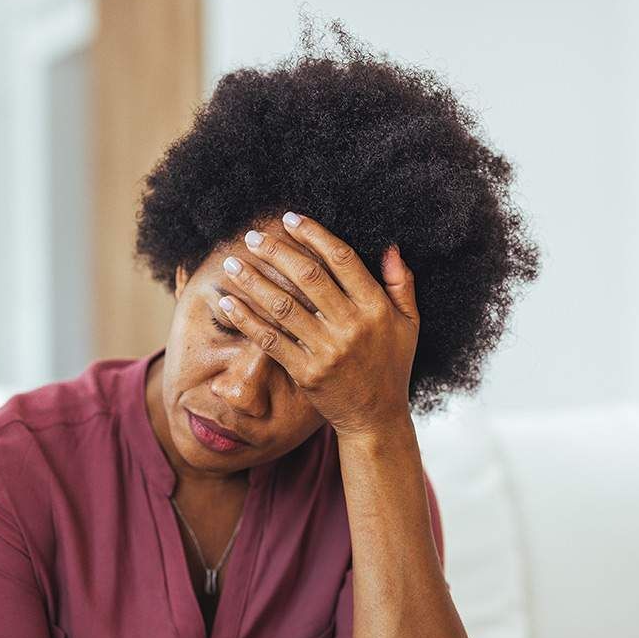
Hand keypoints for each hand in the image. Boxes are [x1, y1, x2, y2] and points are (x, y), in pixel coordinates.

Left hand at [216, 213, 418, 436]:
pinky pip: (271, 340)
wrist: (376, 418)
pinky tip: (229, 302)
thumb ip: (401, 284)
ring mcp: (327, 350)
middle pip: (307, 277)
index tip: (290, 219)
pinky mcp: (306, 372)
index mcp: (376, 308)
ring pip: (283, 306)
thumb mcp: (409, 324)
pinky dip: (247, 320)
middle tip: (251, 236)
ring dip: (253, 281)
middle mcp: (352, 326)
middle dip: (275, 251)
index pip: (342, 260)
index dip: (314, 235)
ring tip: (232, 263)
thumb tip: (391, 246)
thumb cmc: (392, 367)